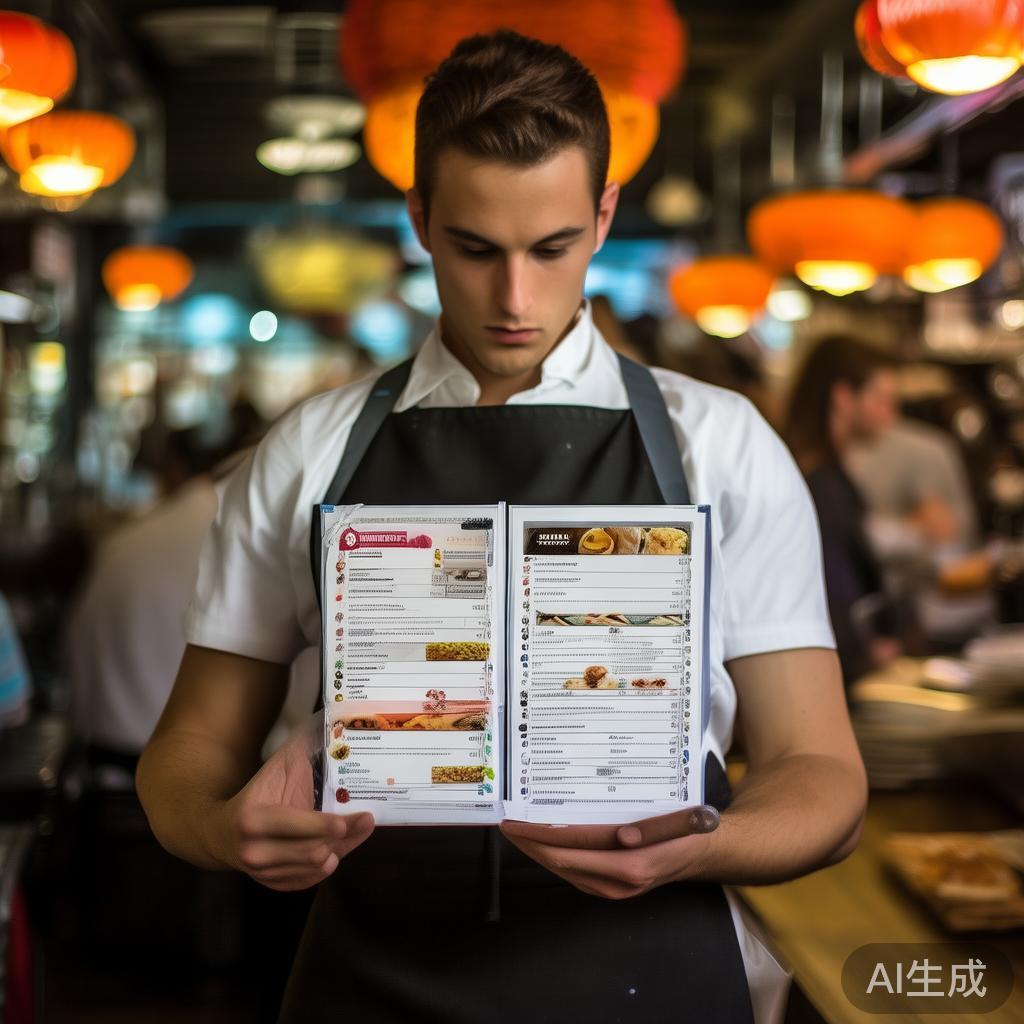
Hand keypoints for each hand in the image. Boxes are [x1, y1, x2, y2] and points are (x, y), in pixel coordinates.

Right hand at [209, 725, 373, 890]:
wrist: (219, 834)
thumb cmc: (255, 796)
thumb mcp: (271, 771)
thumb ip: (296, 751)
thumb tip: (324, 722)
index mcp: (252, 819)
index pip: (292, 824)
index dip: (320, 825)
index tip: (345, 821)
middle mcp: (254, 851)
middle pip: (309, 850)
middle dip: (341, 837)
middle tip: (366, 821)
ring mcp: (263, 873)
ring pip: (312, 867)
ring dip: (339, 850)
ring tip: (355, 832)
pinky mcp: (272, 884)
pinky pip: (307, 880)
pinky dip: (325, 867)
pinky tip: (338, 851)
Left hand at [499, 805, 718, 899]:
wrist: (700, 854)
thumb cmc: (688, 832)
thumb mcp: (680, 822)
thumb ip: (655, 829)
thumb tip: (622, 836)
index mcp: (632, 865)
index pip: (573, 849)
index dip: (540, 835)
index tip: (516, 821)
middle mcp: (617, 883)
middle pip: (560, 863)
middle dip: (529, 844)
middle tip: (505, 822)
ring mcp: (611, 889)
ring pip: (562, 870)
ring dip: (537, 851)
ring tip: (516, 830)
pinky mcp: (607, 887)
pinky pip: (572, 871)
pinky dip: (552, 856)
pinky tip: (541, 842)